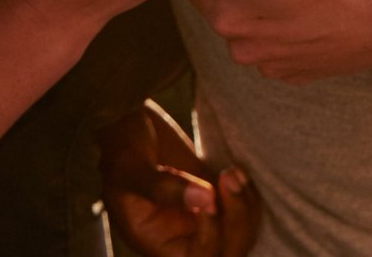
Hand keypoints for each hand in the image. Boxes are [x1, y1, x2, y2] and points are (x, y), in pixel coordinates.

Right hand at [98, 101, 258, 256]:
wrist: (134, 126)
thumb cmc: (122, 149)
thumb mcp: (131, 167)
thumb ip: (162, 186)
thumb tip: (205, 198)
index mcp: (156, 241)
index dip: (210, 235)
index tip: (210, 196)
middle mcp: (183, 238)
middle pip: (225, 252)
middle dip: (237, 221)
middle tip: (230, 178)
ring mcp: (203, 220)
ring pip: (241, 234)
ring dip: (246, 206)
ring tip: (233, 171)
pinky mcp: (218, 200)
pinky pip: (245, 212)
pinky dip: (249, 195)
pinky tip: (237, 170)